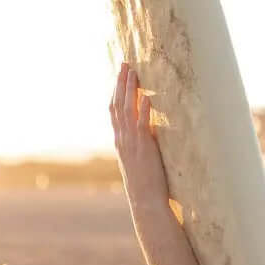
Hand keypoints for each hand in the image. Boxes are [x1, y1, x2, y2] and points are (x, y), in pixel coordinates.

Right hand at [110, 62, 169, 212]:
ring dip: (130, 89)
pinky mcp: (143, 147)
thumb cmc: (145, 183)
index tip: (120, 76)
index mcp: (120, 142)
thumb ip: (142, 143)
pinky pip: (141, 123)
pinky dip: (143, 108)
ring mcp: (131, 142)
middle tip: (124, 63)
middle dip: (120, 83)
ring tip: (133, 71)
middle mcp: (122, 139)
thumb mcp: (140, 160)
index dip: (116, 92)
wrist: (145, 201)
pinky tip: (146, 95)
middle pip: (118, 105)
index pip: (114, 112)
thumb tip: (150, 129)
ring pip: (126, 110)